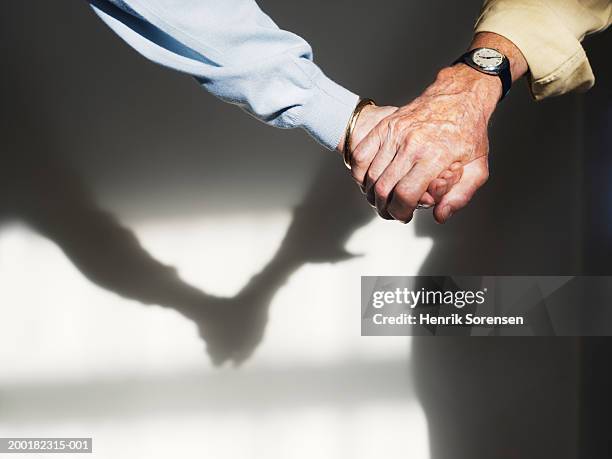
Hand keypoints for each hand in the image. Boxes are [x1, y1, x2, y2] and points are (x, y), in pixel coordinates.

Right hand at [350, 63, 499, 222]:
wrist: (459, 96)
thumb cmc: (469, 132)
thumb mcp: (478, 168)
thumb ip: (460, 197)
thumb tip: (439, 216)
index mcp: (436, 155)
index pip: (406, 194)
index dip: (401, 212)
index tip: (404, 216)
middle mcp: (412, 143)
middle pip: (384, 188)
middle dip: (385, 208)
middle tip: (392, 212)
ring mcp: (395, 132)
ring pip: (370, 175)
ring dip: (372, 194)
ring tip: (382, 200)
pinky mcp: (384, 126)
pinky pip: (361, 155)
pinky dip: (360, 173)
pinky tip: (369, 181)